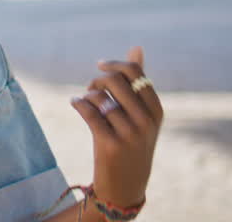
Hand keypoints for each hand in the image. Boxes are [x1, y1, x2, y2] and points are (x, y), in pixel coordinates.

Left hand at [70, 46, 162, 211]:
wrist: (125, 186)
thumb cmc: (132, 142)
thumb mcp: (142, 115)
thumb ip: (138, 82)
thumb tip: (137, 46)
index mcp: (156, 111)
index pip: (135, 73)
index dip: (114, 65)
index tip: (100, 66)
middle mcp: (146, 122)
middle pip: (115, 81)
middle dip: (98, 80)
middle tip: (91, 87)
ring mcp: (129, 134)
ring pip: (99, 97)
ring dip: (87, 95)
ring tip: (85, 101)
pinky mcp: (110, 144)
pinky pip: (88, 111)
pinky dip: (78, 103)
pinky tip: (75, 103)